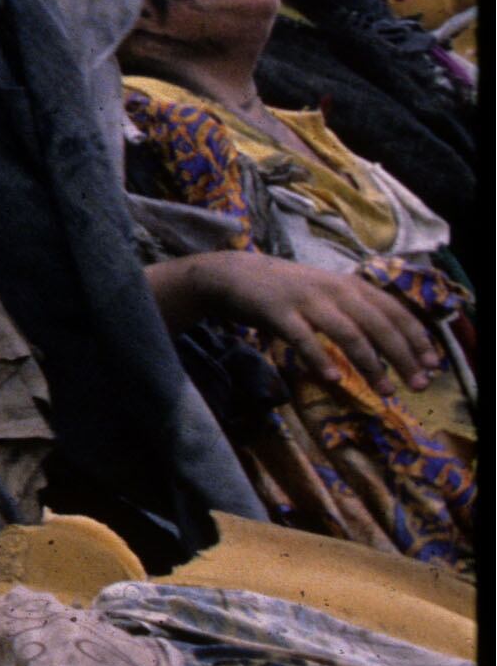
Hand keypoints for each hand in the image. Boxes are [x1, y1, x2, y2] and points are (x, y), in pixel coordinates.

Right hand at [162, 249, 444, 390]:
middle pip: (379, 324)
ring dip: (371, 365)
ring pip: (349, 333)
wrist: (232, 274)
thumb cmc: (285, 289)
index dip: (417, 338)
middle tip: (418, 386)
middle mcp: (333, 289)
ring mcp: (305, 300)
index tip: (433, 365)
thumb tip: (393, 341)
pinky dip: (320, 359)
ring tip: (385, 392)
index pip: (394, 310)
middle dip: (403, 356)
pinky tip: (333, 379)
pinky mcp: (277, 313)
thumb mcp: (326, 292)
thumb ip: (356, 309)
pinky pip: (303, 339)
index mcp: (349, 285)